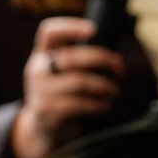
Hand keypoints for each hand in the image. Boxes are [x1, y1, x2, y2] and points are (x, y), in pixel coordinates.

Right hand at [12, 17, 125, 157]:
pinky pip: (81, 104)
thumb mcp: (60, 75)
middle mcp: (37, 71)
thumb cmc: (61, 97)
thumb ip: (77, 62)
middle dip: (103, 59)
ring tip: (115, 91)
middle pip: (73, 57)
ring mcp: (41, 92)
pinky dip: (99, 105)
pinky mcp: (48, 111)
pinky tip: (106, 107)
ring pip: (80, 82)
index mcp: (41, 56)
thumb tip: (114, 56)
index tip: (94, 30)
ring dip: (105, 86)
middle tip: (120, 69)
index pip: (49, 32)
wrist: (42, 131)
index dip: (71, 26)